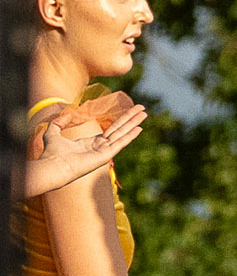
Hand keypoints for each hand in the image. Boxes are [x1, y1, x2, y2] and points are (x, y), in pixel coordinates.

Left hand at [23, 103, 144, 198]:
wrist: (53, 166)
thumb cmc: (52, 154)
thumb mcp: (52, 133)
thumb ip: (58, 123)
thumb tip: (67, 114)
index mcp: (90, 143)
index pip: (109, 130)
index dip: (119, 121)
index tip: (129, 113)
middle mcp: (100, 147)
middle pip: (119, 129)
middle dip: (130, 118)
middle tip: (142, 108)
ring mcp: (104, 151)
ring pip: (122, 133)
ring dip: (134, 123)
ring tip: (145, 113)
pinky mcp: (106, 155)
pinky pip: (120, 143)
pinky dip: (130, 136)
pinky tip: (139, 128)